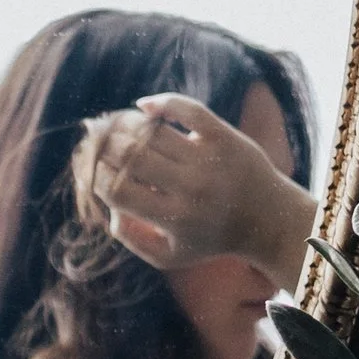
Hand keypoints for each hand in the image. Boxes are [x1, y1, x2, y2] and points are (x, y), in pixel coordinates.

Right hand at [69, 93, 313, 288]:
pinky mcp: (223, 137)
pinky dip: (161, 103)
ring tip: (113, 124)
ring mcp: (207, 159)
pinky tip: (144, 107)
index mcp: (172, 217)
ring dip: (125, 124)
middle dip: (102, 145)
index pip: (117, 190)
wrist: (268, 219)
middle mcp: (189, 187)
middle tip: (92, 139)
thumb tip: (109, 210)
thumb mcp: (170, 255)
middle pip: (129, 156)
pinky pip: (187, 109)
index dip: (95, 176)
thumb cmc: (212, 239)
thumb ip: (133, 239)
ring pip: (152, 131)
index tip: (90, 169)